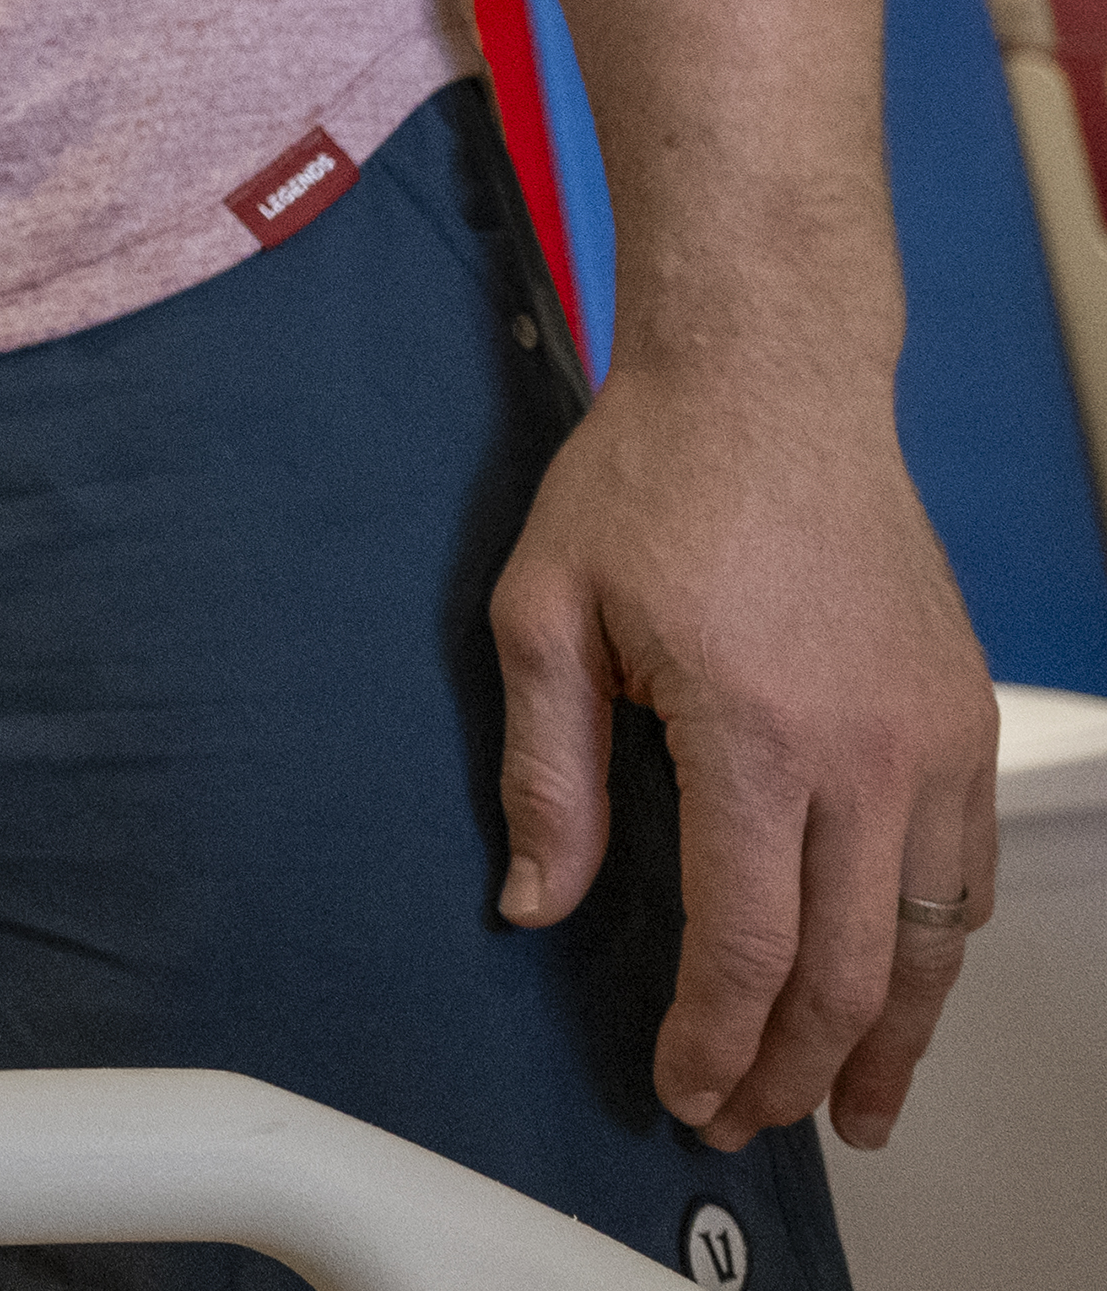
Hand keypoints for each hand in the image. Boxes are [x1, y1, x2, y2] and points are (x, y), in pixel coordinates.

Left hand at [487, 357, 997, 1147]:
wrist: (770, 381)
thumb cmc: (651, 479)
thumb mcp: (544, 612)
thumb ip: (545, 772)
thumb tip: (535, 903)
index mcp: (754, 733)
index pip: (747, 942)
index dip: (715, 1038)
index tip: (684, 1091)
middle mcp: (867, 750)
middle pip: (850, 969)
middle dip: (793, 1066)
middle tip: (746, 1119)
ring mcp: (935, 737)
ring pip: (931, 940)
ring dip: (890, 1039)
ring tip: (846, 1105)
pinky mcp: (966, 716)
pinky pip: (965, 871)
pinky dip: (939, 951)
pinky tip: (903, 989)